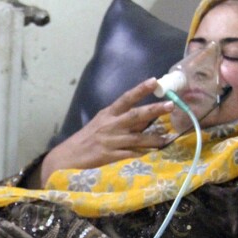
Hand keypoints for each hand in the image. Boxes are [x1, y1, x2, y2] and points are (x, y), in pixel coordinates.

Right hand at [33, 78, 173, 187]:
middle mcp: (110, 125)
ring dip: (153, 138)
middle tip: (170, 105)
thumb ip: (120, 120)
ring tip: (166, 139)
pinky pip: (129, 154)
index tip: (155, 81)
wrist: (67, 157)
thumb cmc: (86, 139)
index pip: (126, 98)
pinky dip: (140, 154)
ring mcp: (110, 141)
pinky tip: (151, 154)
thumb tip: (144, 119)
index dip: (140, 89)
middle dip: (153, 110)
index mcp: (107, 114)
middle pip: (135, 116)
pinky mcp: (109, 156)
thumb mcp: (100, 124)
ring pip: (136, 138)